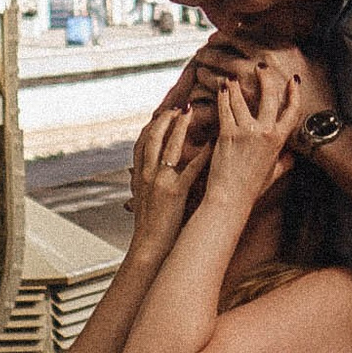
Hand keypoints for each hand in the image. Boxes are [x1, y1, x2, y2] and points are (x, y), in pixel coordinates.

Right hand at [127, 101, 203, 255]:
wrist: (149, 248)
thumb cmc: (150, 227)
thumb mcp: (143, 200)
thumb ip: (147, 183)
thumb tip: (150, 172)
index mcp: (139, 174)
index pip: (143, 140)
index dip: (153, 124)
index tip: (164, 110)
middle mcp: (145, 174)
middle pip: (153, 136)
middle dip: (165, 117)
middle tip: (178, 104)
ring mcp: (158, 182)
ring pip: (168, 145)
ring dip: (179, 126)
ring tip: (190, 111)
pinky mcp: (173, 192)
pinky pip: (190, 168)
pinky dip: (201, 154)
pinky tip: (212, 143)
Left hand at [199, 56, 306, 213]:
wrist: (230, 198)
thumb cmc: (251, 189)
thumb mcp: (273, 174)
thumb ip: (284, 163)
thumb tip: (293, 157)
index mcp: (278, 141)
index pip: (292, 111)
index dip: (295, 94)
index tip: (294, 80)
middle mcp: (264, 133)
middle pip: (269, 96)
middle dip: (265, 78)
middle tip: (260, 66)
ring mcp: (245, 132)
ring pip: (242, 99)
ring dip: (237, 85)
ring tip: (233, 77)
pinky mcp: (226, 133)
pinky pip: (225, 108)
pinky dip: (222, 96)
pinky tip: (220, 89)